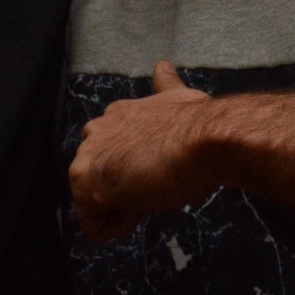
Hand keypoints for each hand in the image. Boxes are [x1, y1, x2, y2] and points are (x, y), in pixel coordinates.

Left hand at [70, 62, 222, 240]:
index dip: (139, 172)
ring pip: (96, 203)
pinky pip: (94, 226)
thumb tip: (162, 66)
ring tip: (154, 193)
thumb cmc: (200, 125)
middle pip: (101, 180)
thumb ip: (165, 87)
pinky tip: (143, 208)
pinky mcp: (88, 186)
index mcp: (116, 115)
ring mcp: (88, 158)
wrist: (207, 139)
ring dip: (125, 208)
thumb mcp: (179, 98)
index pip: (114, 155)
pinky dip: (118, 228)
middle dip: (127, 191)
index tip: (162, 170)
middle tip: (160, 185)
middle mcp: (96, 131)